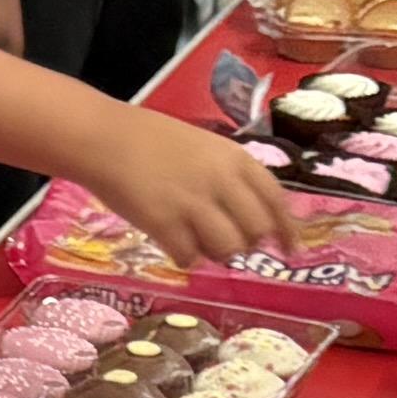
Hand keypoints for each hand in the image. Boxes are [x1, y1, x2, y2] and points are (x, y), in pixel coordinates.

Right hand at [80, 110, 295, 276]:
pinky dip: (185, 257)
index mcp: (234, 158)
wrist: (105, 139)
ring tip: (198, 242)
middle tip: (228, 242)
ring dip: (216, 253)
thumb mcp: (205, 147)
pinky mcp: (164, 223)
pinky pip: (190, 258)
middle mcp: (220, 181)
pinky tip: (173, 244)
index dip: (287, 229)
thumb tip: (248, 217)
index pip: (275, 199)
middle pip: (255, 230)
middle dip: (246, 243)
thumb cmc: (152, 140)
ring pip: (227, 249)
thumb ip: (230, 177)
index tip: (291, 249)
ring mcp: (193, 203)